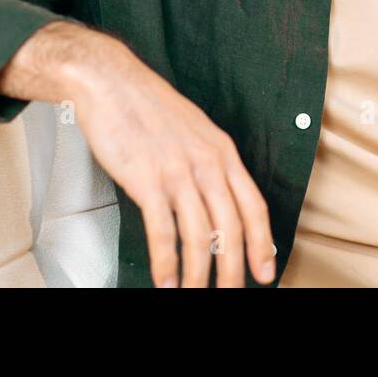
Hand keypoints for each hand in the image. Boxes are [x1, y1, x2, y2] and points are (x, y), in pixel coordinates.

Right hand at [17, 23, 275, 286]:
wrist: (111, 82)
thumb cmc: (148, 107)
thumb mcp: (194, 131)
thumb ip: (208, 164)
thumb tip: (216, 200)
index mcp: (222, 152)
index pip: (253, 205)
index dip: (262, 243)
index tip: (266, 271)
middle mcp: (207, 163)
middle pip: (231, 228)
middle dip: (234, 269)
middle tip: (232, 292)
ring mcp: (178, 172)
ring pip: (200, 236)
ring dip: (199, 275)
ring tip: (194, 295)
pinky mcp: (147, 180)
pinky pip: (163, 231)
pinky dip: (166, 262)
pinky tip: (166, 280)